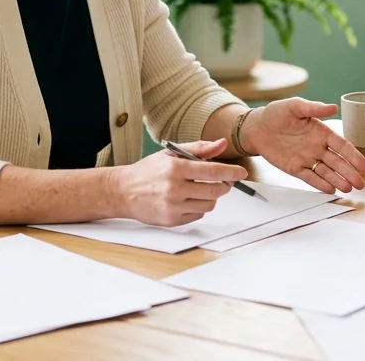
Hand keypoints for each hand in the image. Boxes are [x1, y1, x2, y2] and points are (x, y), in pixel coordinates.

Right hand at [109, 139, 247, 226]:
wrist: (122, 191)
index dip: (231, 172)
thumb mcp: (171, 153)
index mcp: (175, 168)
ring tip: (200, 190)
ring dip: (211, 197)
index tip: (241, 173)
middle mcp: (174, 188)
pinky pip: (197, 215)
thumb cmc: (147, 171)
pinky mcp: (171, 221)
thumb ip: (199, 149)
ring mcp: (173, 207)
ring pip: (208, 205)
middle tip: (222, 182)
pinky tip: (187, 200)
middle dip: (224, 186)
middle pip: (215, 191)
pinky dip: (198, 207)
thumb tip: (221, 144)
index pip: (212, 171)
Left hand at [242, 98, 364, 193]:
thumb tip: (333, 107)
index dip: (353, 155)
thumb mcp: (294, 106)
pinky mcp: (295, 168)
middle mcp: (317, 147)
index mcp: (321, 132)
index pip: (341, 145)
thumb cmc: (276, 113)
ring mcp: (307, 159)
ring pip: (326, 172)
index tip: (363, 165)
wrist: (257, 127)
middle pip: (337, 162)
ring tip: (348, 188)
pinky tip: (330, 189)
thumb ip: (313, 108)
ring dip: (338, 180)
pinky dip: (320, 184)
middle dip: (349, 173)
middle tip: (360, 184)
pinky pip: (310, 177)